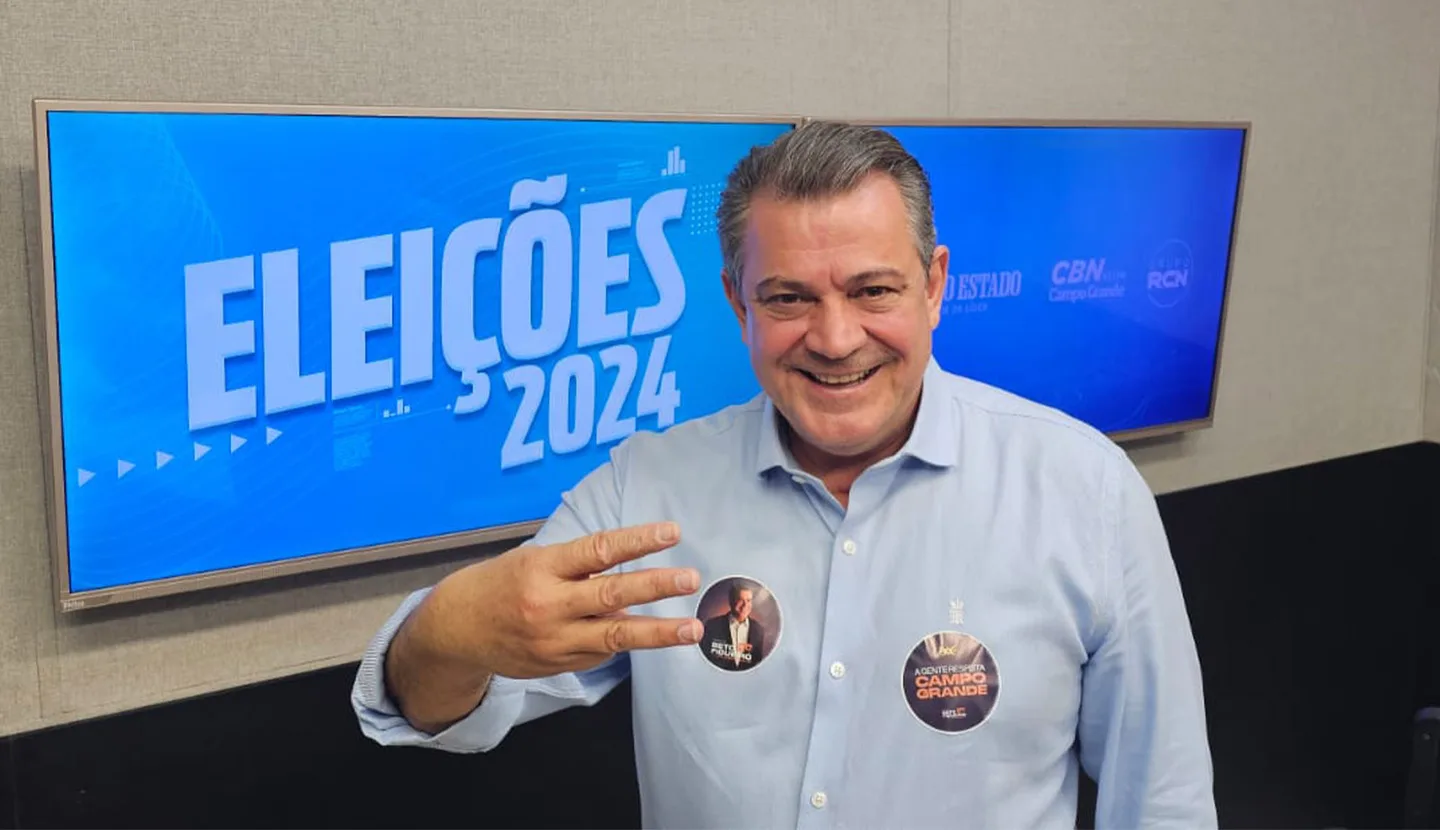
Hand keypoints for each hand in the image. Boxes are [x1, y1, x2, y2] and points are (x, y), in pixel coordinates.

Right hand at [419, 521, 701, 680]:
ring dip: (658, 633)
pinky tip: (646, 635)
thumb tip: (627, 578)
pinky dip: (623, 641)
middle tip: (690, 579)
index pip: (598, 550)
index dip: (637, 540)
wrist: (455, 631)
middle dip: (655, 586)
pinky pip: (600, 651)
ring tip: (692, 629)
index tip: (671, 533)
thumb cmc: (499, 584)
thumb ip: (577, 568)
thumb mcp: (531, 561)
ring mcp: (554, 640)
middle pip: (611, 594)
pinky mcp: (558, 665)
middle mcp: (548, 604)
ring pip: (615, 635)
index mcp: (542, 567)